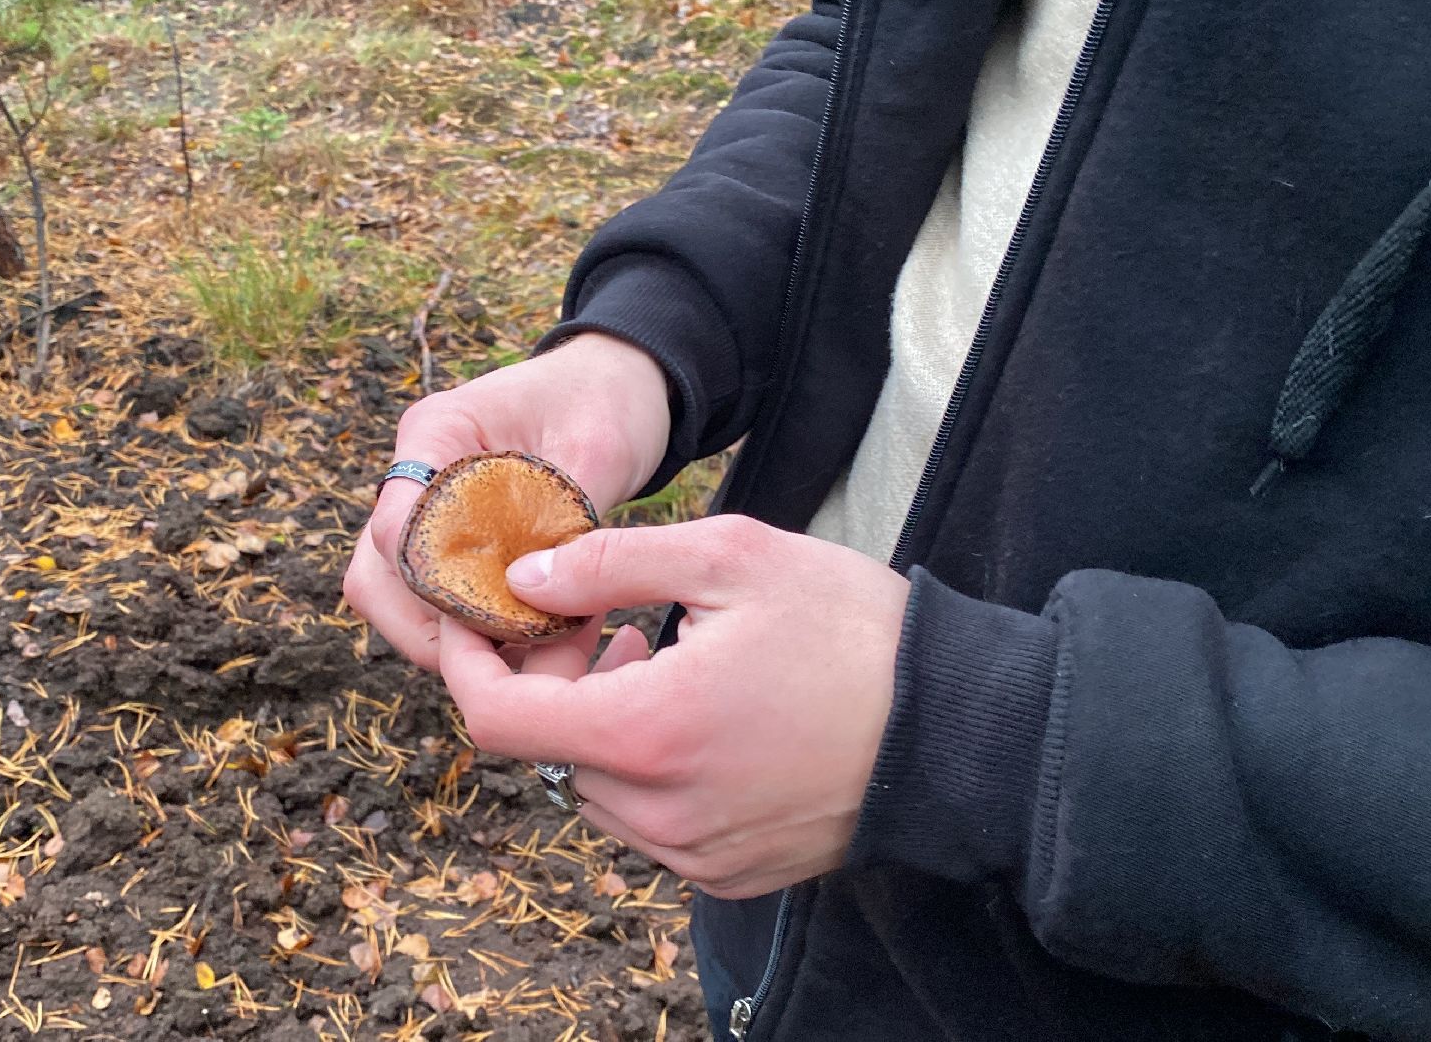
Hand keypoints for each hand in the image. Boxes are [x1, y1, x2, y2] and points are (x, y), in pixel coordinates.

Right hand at [343, 333, 670, 669]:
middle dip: (430, 629)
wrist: (615, 387)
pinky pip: (424, 601)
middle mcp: (413, 473)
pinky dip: (461, 629)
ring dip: (442, 637)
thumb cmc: (604, 403)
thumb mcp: (598, 450)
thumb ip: (561, 518)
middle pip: (374, 576)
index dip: (436, 588)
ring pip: (389, 597)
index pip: (394, 527)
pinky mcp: (443, 538)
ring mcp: (421, 509)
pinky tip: (522, 635)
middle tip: (505, 652)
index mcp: (437, 431)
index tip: (502, 614)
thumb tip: (536, 595)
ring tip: (517, 649)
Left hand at [437, 515, 910, 899]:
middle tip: (599, 618)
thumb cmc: (854, 633)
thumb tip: (524, 580)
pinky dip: (644, 766)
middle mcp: (659, 813)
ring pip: (593, 787)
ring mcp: (693, 853)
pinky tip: (694, 711)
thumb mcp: (731, 558)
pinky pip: (647, 821)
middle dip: (550, 680)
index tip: (485, 621)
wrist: (960, 730)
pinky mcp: (726, 872)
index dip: (470, 664)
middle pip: (545, 751)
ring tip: (652, 650)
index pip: (496, 722)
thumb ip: (610, 562)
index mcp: (647, 733)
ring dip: (597, 722)